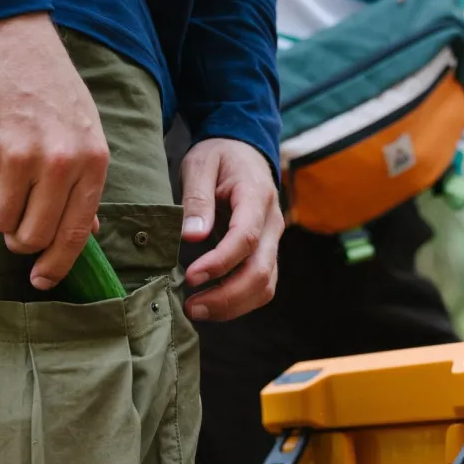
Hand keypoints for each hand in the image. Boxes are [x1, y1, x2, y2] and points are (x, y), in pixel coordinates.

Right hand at [0, 14, 108, 290]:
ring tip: (1, 177)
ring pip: (1, 221)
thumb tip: (87, 234)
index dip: (56, 266)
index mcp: (91, 161)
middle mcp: (59, 162)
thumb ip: (85, 183)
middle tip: (14, 223)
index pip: (74, 234)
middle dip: (21, 239)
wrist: (7, 34)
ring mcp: (18, 155)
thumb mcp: (83, 130)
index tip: (42, 280)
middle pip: (34, 235)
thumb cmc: (48, 85)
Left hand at [180, 138, 282, 320]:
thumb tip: (192, 236)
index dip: (219, 263)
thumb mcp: (200, 164)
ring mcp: (273, 242)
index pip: (245, 238)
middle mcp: (272, 224)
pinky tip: (212, 306)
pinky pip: (261, 288)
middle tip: (190, 307)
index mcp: (257, 197)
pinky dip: (238, 303)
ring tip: (196, 310)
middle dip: (226, 296)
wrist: (245, 152)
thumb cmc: (220, 157)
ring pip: (264, 286)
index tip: (191, 277)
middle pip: (260, 272)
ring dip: (232, 306)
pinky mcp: (267, 255)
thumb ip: (197, 198)